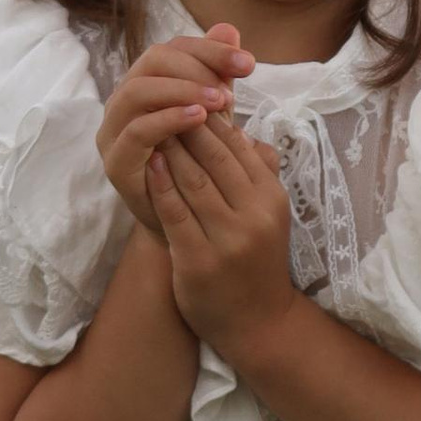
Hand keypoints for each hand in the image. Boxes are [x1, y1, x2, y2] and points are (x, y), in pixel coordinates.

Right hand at [97, 25, 254, 233]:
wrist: (189, 222)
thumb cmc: (201, 164)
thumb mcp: (216, 115)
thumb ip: (218, 75)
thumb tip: (230, 28)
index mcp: (149, 83)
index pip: (174, 47)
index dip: (211, 49)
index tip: (249, 65)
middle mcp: (125, 100)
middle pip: (152, 59)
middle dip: (197, 67)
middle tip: (231, 88)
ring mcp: (114, 130)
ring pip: (138, 91)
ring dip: (182, 90)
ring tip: (219, 102)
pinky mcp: (115, 161)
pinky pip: (136, 130)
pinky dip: (169, 119)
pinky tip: (199, 120)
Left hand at [146, 114, 296, 359]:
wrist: (259, 322)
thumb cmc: (257, 261)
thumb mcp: (267, 213)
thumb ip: (255, 171)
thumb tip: (233, 126)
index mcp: (272, 197)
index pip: (238, 147)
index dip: (210, 120)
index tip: (187, 98)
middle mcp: (254, 215)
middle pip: (214, 158)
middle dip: (186, 126)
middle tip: (162, 102)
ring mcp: (227, 239)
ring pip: (192, 180)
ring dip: (168, 150)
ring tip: (150, 127)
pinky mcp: (198, 260)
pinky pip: (174, 213)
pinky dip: (159, 185)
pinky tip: (148, 165)